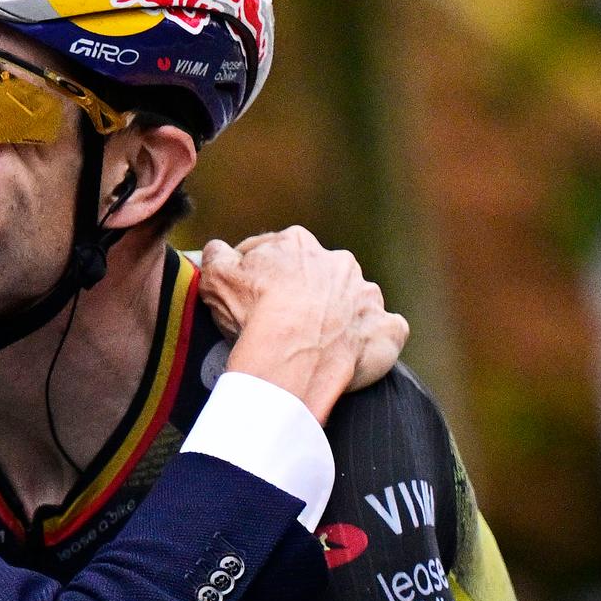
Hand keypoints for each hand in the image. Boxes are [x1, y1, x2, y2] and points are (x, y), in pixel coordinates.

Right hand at [198, 228, 407, 422]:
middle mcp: (338, 263)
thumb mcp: (215, 276)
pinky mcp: (385, 329)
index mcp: (298, 245)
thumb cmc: (255, 313)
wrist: (294, 356)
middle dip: (303, 294)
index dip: (259, 275)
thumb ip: (216, 255)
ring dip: (339, 317)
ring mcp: (366, 296)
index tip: (250, 298)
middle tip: (282, 324)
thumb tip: (217, 249)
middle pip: (317, 275)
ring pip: (352, 301)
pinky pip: (383, 331)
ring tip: (317, 344)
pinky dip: (371, 340)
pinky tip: (353, 354)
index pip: (274, 253)